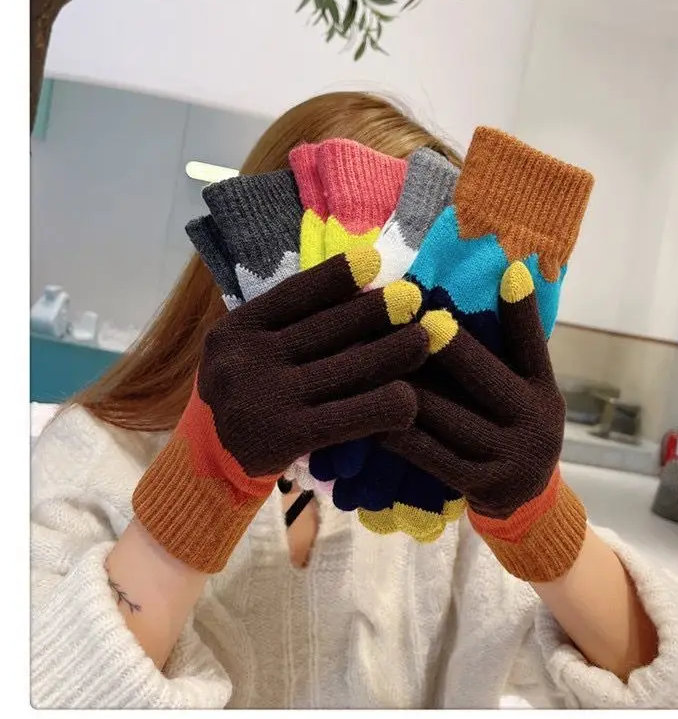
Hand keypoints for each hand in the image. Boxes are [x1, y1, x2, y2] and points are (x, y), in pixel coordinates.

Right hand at [133, 247, 428, 571]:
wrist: (211, 457)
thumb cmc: (245, 390)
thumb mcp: (246, 349)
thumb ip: (286, 323)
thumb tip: (360, 289)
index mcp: (237, 329)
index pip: (294, 295)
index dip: (336, 277)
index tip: (375, 261)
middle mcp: (247, 359)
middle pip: (329, 328)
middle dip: (378, 311)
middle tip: (416, 298)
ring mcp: (268, 399)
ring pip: (350, 369)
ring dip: (396, 353)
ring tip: (426, 339)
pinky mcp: (289, 437)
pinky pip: (354, 415)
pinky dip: (387, 405)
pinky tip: (409, 401)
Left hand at [385, 261, 586, 581]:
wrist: (526, 500)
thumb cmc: (514, 425)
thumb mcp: (528, 389)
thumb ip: (513, 346)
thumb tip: (505, 278)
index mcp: (544, 391)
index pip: (533, 344)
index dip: (521, 309)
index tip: (508, 270)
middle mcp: (534, 423)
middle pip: (483, 375)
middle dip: (444, 345)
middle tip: (407, 314)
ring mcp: (507, 458)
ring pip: (448, 416)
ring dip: (408, 387)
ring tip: (372, 360)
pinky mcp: (478, 485)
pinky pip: (430, 455)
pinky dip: (399, 434)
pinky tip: (371, 414)